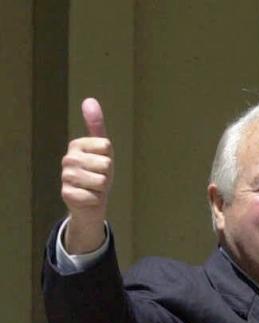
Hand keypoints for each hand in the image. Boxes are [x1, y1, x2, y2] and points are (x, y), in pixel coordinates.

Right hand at [61, 97, 112, 252]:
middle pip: (105, 164)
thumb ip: (96, 125)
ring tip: (94, 188)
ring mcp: (66, 177)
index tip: (101, 164)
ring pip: (100, 181)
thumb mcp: (103, 149)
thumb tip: (89, 99)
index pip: (106, 146)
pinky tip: (88, 198)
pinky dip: (95, 200)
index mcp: (77, 145)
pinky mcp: (67, 194)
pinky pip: (93, 196)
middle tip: (99, 178)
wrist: (91, 203)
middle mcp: (68, 159)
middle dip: (107, 175)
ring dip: (101, 188)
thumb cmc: (98, 174)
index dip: (109, 158)